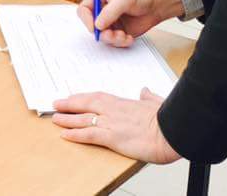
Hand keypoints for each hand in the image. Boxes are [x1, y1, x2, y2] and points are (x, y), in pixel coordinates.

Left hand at [52, 89, 180, 163]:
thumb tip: (145, 91)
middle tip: (56, 105)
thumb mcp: (156, 103)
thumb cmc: (167, 119)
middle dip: (69, 104)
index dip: (84, 98)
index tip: (74, 98)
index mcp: (123, 102)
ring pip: (83, 118)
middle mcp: (114, 110)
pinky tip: (65, 135)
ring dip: (67, 119)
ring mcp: (111, 122)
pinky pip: (89, 134)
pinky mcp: (112, 137)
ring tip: (54, 119)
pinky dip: (75, 134)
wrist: (172, 131)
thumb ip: (148, 97)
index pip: (98, 97)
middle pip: (86, 104)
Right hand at [76, 0, 183, 46]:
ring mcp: (111, 22)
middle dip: (102, 33)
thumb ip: (110, 11)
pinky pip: (114, 42)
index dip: (86, 19)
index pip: (84, 10)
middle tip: (111, 35)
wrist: (158, 4)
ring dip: (112, 39)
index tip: (94, 27)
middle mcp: (103, 11)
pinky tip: (129, 38)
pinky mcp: (120, 32)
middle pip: (92, 26)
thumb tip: (98, 24)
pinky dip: (120, 42)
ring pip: (103, 36)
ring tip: (123, 36)